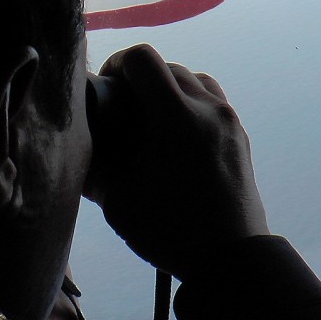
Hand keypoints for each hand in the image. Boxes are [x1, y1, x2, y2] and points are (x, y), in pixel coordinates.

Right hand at [83, 44, 268, 280]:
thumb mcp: (118, 202)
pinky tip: (178, 137)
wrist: (231, 260)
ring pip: (195, 79)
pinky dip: (192, 104)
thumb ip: (96, 168)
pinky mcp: (240, 137)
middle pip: (168, 67)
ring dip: (170, 88)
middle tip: (124, 108)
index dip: (117, 63)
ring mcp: (229, 121)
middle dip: (142, 79)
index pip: (143, 59)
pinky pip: (213, 101)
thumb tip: (80, 150)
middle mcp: (207, 108)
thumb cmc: (169, 231)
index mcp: (175, 116)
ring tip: (153, 119)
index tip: (107, 86)